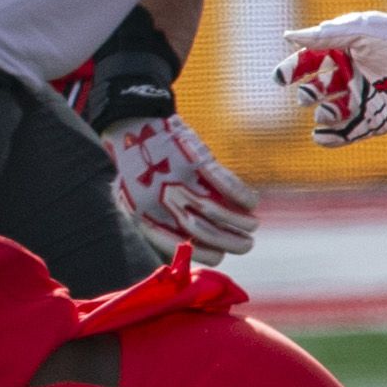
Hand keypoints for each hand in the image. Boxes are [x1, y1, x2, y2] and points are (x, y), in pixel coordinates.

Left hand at [103, 115, 260, 262]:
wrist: (133, 131)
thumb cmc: (135, 173)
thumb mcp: (133, 204)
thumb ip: (155, 227)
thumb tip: (184, 249)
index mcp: (148, 219)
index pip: (186, 246)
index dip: (208, 254)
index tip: (221, 255)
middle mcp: (166, 204)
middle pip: (209, 233)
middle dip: (234, 243)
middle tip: (246, 244)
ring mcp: (183, 182)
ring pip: (222, 212)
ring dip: (244, 223)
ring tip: (252, 225)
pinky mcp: (197, 161)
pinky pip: (228, 184)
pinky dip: (244, 196)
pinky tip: (251, 203)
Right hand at [276, 12, 386, 145]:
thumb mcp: (358, 32)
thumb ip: (323, 36)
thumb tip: (288, 36)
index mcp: (343, 55)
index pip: (309, 64)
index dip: (292, 70)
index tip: (281, 78)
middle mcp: (350, 78)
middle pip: (315, 91)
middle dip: (307, 94)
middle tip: (310, 95)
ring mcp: (362, 100)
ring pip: (328, 114)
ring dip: (321, 114)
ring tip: (327, 111)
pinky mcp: (375, 120)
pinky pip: (346, 134)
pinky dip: (330, 139)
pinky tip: (321, 137)